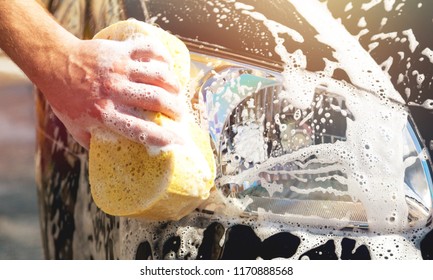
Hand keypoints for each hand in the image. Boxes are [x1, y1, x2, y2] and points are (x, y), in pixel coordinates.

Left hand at [45, 36, 186, 148]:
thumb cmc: (67, 99)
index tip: (177, 141)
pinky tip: (167, 65)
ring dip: (173, 85)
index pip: (141, 130)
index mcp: (104, 114)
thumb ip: (94, 144)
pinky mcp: (120, 51)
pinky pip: (149, 50)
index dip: (163, 137)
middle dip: (175, 109)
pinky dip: (163, 57)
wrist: (55, 64)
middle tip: (180, 114)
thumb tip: (111, 160)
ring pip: (158, 75)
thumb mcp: (77, 127)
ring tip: (177, 92)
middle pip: (157, 100)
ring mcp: (119, 68)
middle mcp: (114, 91)